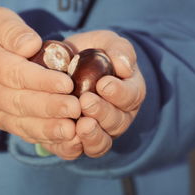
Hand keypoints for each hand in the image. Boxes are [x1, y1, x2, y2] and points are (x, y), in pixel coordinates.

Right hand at [0, 7, 81, 151]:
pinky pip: (24, 133)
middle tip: (75, 108)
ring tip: (72, 130)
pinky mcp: (4, 122)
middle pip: (19, 102)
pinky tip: (66, 140)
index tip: (66, 83)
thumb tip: (32, 45)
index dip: (40, 80)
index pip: (13, 73)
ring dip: (48, 128)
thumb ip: (12, 30)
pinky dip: (45, 139)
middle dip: (49, 107)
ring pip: (21, 123)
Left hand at [65, 30, 145, 157]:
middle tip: (86, 101)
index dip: (119, 93)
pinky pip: (78, 152)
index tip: (103, 84)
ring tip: (80, 125)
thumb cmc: (90, 53)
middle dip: (102, 113)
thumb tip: (125, 67)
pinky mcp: (76, 142)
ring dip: (92, 136)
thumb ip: (118, 49)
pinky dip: (73, 148)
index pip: (131, 97)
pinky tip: (66, 138)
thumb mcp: (105, 43)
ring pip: (102, 142)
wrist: (64, 66)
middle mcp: (117, 116)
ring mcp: (99, 132)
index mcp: (128, 93)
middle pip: (117, 122)